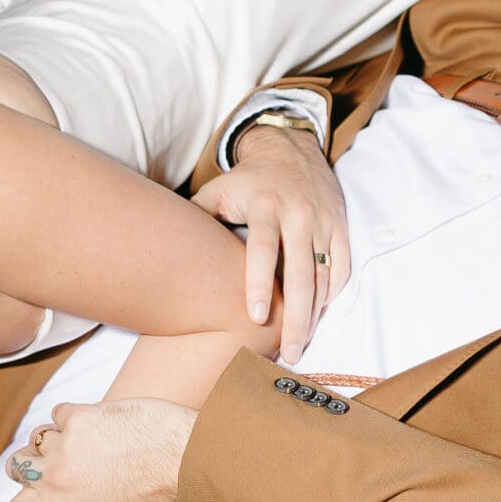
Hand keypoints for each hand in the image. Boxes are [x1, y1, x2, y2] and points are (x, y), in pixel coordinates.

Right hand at [0, 397, 193, 501]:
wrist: (185, 453)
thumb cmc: (153, 498)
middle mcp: (57, 474)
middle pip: (19, 471)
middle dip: (31, 473)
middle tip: (63, 477)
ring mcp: (67, 442)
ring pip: (40, 441)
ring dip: (55, 447)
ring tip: (89, 454)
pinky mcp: (80, 414)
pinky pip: (60, 416)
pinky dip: (72, 422)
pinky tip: (98, 432)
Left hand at [193, 121, 349, 356]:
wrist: (290, 147)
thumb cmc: (246, 180)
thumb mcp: (217, 191)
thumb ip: (196, 220)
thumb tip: (160, 249)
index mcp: (264, 206)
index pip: (263, 249)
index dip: (259, 284)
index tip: (256, 317)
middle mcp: (298, 214)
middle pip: (300, 273)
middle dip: (296, 317)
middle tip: (288, 353)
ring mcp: (323, 221)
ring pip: (324, 276)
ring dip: (314, 315)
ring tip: (300, 345)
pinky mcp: (340, 226)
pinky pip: (340, 267)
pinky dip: (331, 294)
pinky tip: (317, 315)